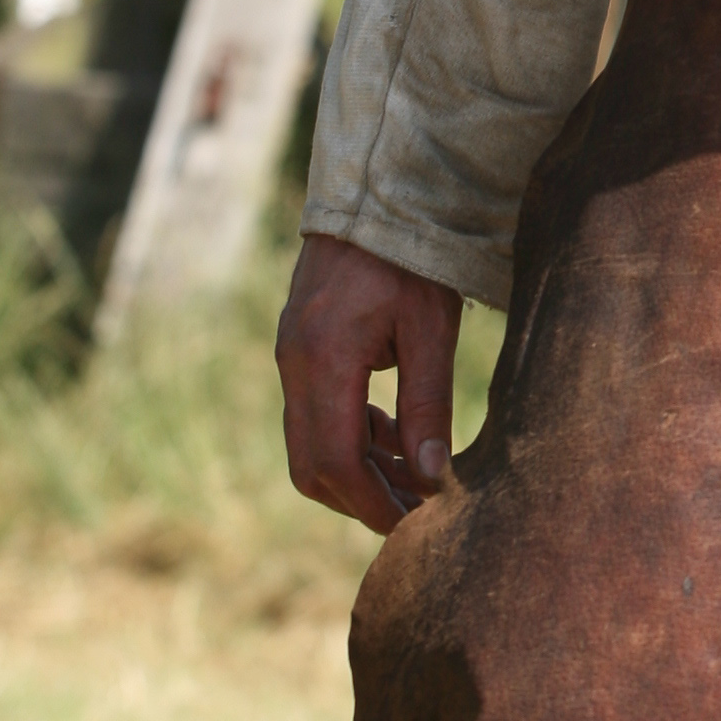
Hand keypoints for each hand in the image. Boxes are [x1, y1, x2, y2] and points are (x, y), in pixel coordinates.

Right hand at [275, 230, 461, 534]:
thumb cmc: (409, 255)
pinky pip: (313, 414)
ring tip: (411, 477)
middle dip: (360, 498)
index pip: (337, 461)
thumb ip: (428, 402)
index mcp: (323, 360)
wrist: (373, 193)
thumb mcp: (430, 326)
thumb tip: (429, 476)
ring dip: (356, 470)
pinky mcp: (298, 349)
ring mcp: (290, 357)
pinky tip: (392, 434)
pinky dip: (349, 436)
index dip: (373, 503)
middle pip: (312, 465)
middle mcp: (295, 364)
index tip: (412, 527)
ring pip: (309, 444)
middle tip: (414, 513)